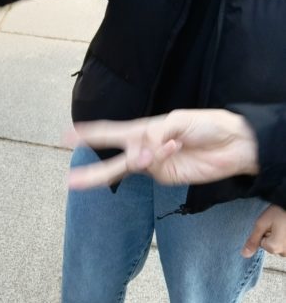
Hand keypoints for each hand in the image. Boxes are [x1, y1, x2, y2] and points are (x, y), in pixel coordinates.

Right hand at [66, 109, 259, 189]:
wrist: (235, 144)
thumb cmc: (207, 125)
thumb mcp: (178, 121)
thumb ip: (155, 138)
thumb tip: (139, 158)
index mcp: (144, 129)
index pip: (111, 131)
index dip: (89, 133)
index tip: (66, 136)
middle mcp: (145, 147)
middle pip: (113, 160)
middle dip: (93, 171)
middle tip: (72, 181)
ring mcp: (155, 164)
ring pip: (127, 168)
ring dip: (117, 169)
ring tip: (107, 172)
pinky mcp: (166, 176)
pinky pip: (153, 167)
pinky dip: (159, 155)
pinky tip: (174, 146)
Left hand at [242, 205, 285, 257]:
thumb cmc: (279, 212)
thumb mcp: (262, 224)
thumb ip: (253, 240)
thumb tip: (244, 255)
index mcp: (274, 248)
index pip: (261, 243)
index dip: (264, 232)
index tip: (271, 224)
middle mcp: (284, 253)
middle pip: (272, 246)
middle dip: (273, 235)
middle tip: (278, 224)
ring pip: (280, 245)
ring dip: (280, 236)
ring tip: (283, 225)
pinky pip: (285, 244)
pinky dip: (285, 237)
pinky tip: (285, 228)